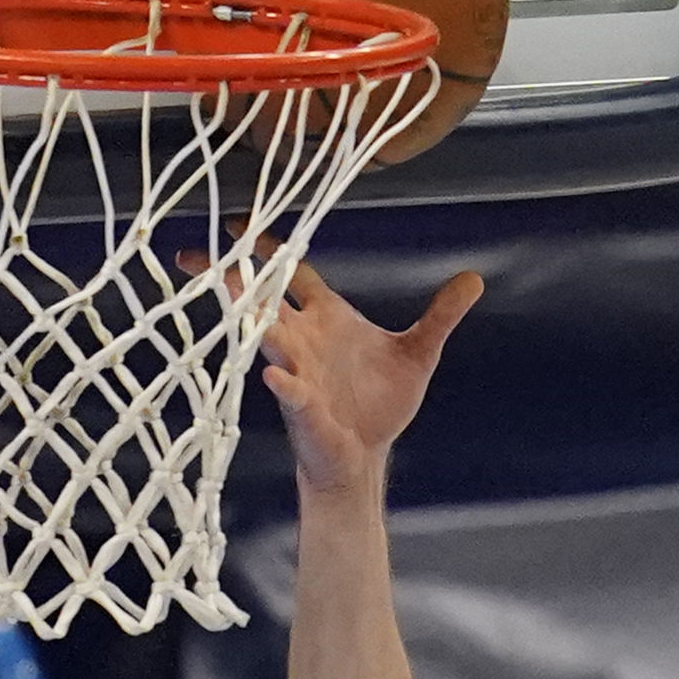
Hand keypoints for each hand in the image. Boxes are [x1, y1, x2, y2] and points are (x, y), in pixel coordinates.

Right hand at [179, 243, 482, 492]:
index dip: (271, 246)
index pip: (292, 270)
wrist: (366, 456)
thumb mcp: (418, 353)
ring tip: (227, 292)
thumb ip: (441, 315)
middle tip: (203, 248)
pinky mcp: (303, 406)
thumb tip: (475, 278)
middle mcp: (303, 338)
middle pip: (263, 295)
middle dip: (235, 273)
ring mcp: (298, 370)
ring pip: (265, 335)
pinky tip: (275, 375)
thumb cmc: (381, 403)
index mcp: (326, 317)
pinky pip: (289, 390)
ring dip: (250, 317)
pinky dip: (283, 382)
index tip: (242, 222)